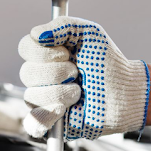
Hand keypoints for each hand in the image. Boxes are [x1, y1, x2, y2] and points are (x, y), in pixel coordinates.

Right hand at [18, 17, 149, 139]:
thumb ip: (63, 25)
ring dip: (60, 92)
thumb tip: (37, 35)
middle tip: (77, 73)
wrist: (125, 90)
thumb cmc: (107, 61)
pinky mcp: (52, 123)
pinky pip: (33, 124)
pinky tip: (62, 110)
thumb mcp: (89, 33)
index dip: (43, 51)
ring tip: (79, 92)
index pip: (25, 48)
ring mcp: (45, 100)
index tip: (66, 53)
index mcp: (46, 55)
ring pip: (32, 97)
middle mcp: (42, 77)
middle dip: (57, 72)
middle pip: (27, 73)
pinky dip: (45, 117)